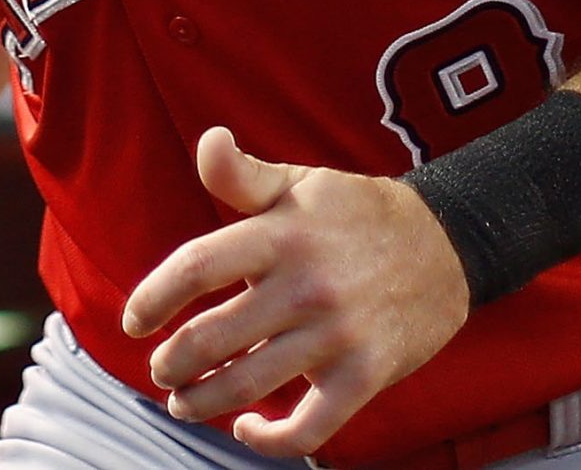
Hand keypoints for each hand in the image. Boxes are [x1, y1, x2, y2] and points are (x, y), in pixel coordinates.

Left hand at [122, 126, 469, 459]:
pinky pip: (312, 425)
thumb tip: (208, 141)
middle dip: (172, 362)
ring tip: (182, 402)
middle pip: (212, 336)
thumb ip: (243, 174)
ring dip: (203, 401)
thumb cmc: (355, 213)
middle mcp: (305, 286)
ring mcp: (337, 335)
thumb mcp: (299, 181)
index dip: (154, 297)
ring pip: (249, 383)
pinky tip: (248, 427)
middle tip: (159, 368)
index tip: (133, 321)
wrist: (447, 244)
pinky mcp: (366, 375)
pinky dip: (272, 439)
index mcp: (280, 234)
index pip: (196, 267)